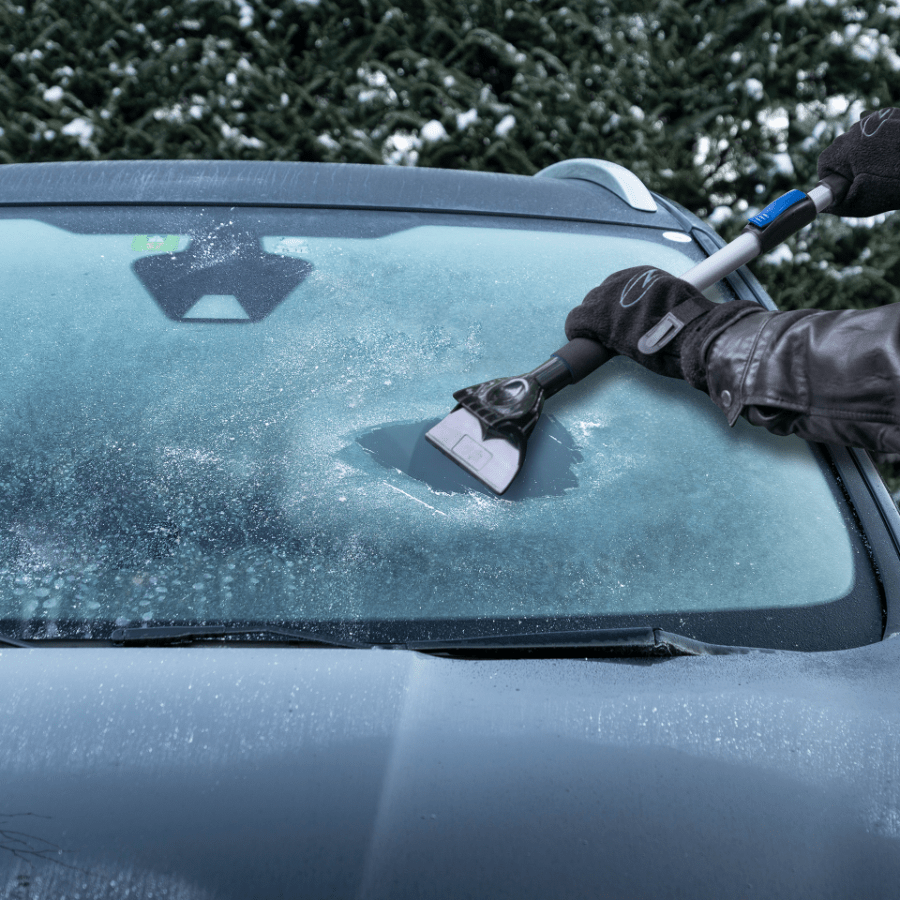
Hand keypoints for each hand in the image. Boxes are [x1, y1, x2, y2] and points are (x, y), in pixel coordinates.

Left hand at [564, 266, 761, 390]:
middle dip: (601, 312)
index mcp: (646, 275)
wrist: (694, 334)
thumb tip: (658, 316)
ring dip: (589, 322)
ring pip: (587, 306)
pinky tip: (576, 338)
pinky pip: (577, 321)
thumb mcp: (678, 303)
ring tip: (593, 337)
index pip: (620, 285)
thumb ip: (661, 304)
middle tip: (607, 331)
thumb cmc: (693, 327)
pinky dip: (576, 331)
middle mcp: (626, 280)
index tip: (619, 318)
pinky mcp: (599, 317)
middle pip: (600, 294)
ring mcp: (611, 297)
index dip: (616, 305)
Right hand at [817, 107, 899, 216]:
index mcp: (844, 148)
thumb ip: (835, 204)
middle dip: (850, 164)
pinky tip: (893, 150)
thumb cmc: (896, 185)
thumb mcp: (861, 202)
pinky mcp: (895, 114)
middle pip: (842, 149)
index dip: (834, 179)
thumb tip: (821, 205)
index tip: (848, 187)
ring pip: (861, 137)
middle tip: (870, 178)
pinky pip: (879, 125)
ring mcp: (878, 118)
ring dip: (867, 151)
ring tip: (886, 165)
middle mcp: (858, 128)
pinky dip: (882, 137)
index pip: (825, 163)